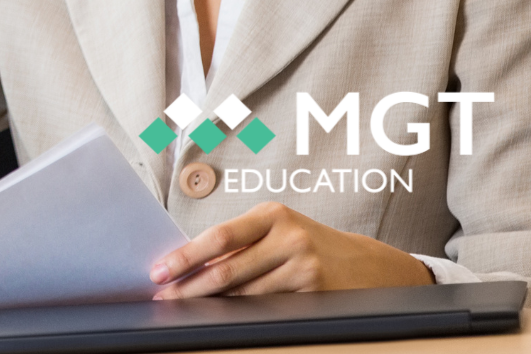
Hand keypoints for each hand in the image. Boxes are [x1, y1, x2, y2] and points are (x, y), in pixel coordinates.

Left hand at [151, 202, 434, 298]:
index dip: (184, 257)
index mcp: (273, 214)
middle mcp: (290, 238)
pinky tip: (225, 316)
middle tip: (163, 297)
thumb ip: (241, 244)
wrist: (373, 267)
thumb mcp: (280, 231)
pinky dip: (242, 314)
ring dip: (211, 305)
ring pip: (244, 296)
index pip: (218, 237)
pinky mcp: (314, 295)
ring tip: (186, 308)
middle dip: (189, 288)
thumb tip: (189, 265)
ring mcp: (304, 268)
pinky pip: (267, 310)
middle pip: (226, 271)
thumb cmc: (313, 245)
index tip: (158, 271)